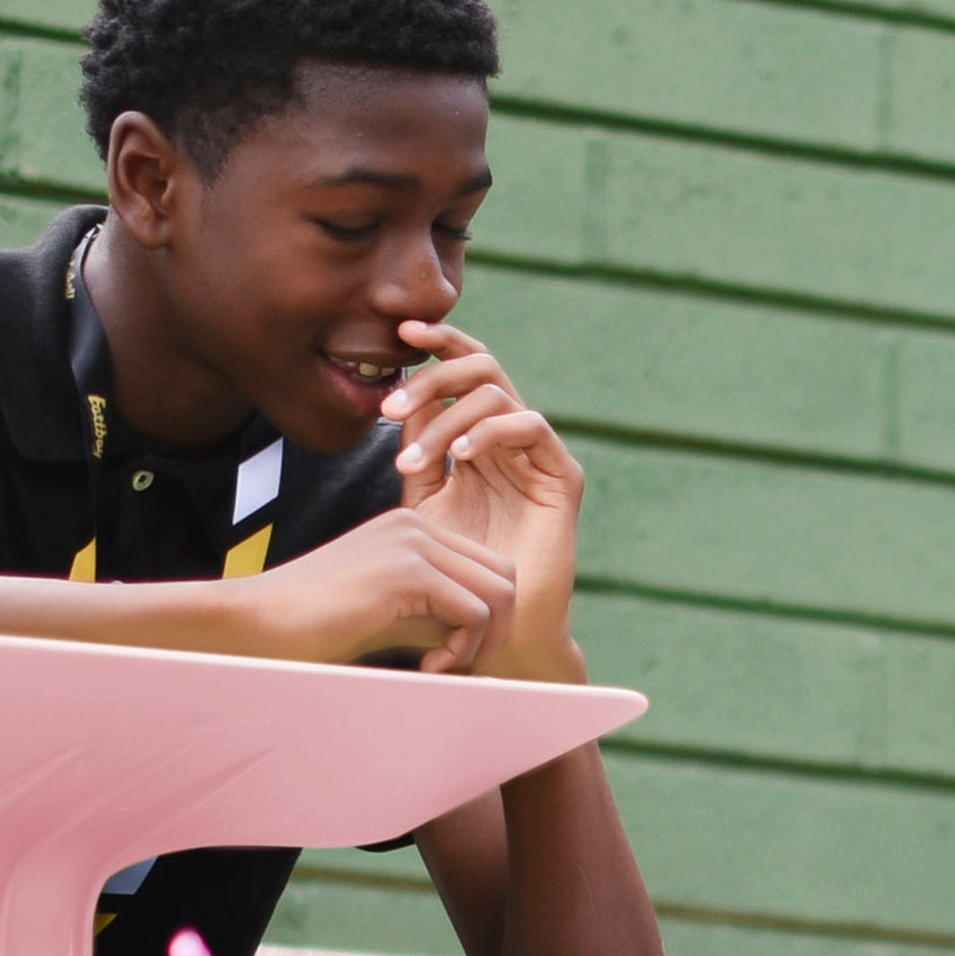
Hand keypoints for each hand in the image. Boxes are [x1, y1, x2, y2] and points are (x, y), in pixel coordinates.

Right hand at [241, 501, 521, 674]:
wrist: (257, 623)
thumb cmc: (316, 628)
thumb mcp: (393, 618)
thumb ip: (438, 617)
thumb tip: (490, 636)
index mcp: (412, 529)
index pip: (489, 568)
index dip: (488, 619)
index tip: (451, 655)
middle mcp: (417, 525)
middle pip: (506, 576)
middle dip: (497, 630)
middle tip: (458, 666)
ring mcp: (413, 542)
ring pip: (499, 592)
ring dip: (483, 642)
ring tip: (441, 667)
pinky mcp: (407, 570)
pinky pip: (475, 612)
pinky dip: (463, 649)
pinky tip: (427, 667)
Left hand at [390, 321, 583, 676]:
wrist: (495, 622)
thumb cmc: (456, 568)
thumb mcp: (423, 499)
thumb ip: (417, 448)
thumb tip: (401, 396)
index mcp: (479, 435)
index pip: (463, 371)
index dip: (437, 343)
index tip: (397, 333)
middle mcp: (511, 438)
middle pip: (481, 368)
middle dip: (434, 375)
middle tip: (392, 404)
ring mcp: (539, 456)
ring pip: (498, 393)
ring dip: (447, 417)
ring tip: (414, 457)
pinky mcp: (562, 477)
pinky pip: (531, 426)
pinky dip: (491, 431)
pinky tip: (460, 456)